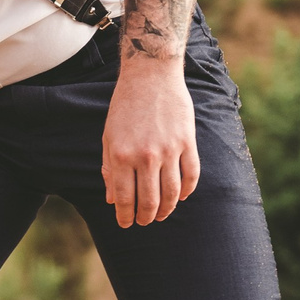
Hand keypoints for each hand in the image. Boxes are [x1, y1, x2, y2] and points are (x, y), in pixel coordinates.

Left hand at [102, 57, 199, 228]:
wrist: (150, 75)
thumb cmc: (125, 106)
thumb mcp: (108, 136)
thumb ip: (109, 169)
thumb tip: (112, 200)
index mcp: (120, 155)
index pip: (124, 198)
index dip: (125, 216)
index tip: (126, 224)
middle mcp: (144, 156)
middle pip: (149, 201)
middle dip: (146, 217)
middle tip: (145, 222)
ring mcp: (169, 150)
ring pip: (172, 193)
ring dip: (167, 209)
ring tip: (162, 215)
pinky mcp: (187, 142)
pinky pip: (191, 175)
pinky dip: (187, 191)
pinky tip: (182, 197)